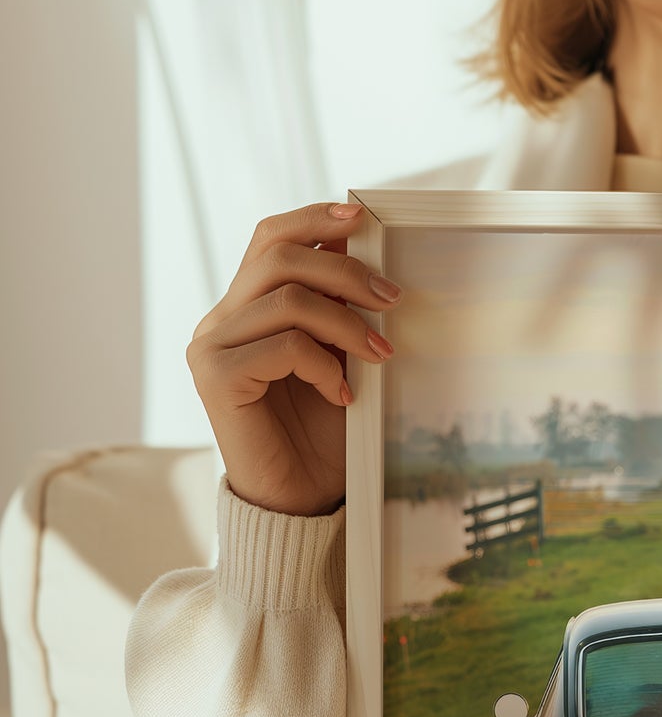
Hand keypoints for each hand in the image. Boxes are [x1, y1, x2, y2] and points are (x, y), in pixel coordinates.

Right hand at [186, 201, 402, 516]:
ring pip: (287, 297)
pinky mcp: (216, 377)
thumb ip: (343, 315)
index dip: (314, 219)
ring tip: (381, 355)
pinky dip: (324, 365)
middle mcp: (223, 319)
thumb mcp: (342, 362)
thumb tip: (376, 266)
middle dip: (346, 270)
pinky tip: (342, 396)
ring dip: (347, 322)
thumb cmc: (326, 434)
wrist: (302, 499)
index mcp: (249, 307)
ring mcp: (212, 346)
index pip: (271, 239)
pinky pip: (282, 345)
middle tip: (393, 300)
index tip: (361, 217)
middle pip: (279, 255)